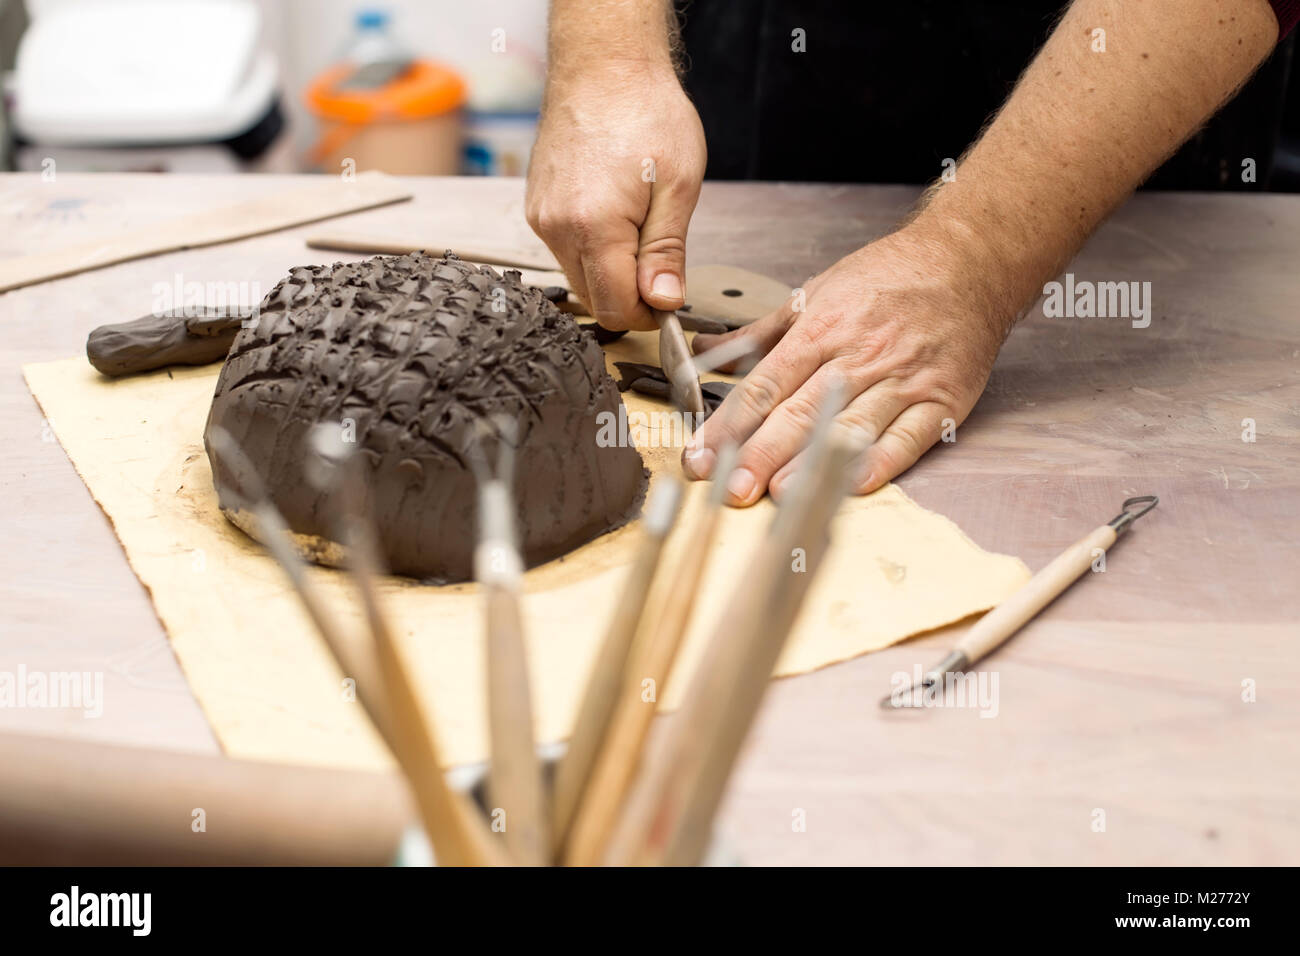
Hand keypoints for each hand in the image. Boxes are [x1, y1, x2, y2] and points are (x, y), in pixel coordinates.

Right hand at [525, 64, 706, 330]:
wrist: (603, 64)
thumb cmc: (645, 110)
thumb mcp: (678, 186)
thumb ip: (666, 252)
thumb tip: (664, 301)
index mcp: (594, 227)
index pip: (615, 308)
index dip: (648, 313)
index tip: (669, 298)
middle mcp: (557, 227)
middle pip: (593, 299)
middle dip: (629, 293)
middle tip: (660, 260)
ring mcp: (541, 218)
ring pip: (578, 276)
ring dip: (610, 270)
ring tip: (638, 224)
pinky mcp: (537, 207)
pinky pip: (565, 250)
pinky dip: (592, 248)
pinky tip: (615, 212)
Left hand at [682, 225, 1015, 503]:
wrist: (967, 262)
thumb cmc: (888, 278)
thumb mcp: (814, 293)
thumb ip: (759, 333)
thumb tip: (703, 352)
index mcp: (820, 330)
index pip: (763, 387)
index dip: (728, 425)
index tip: (700, 456)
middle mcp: (858, 356)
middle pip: (799, 413)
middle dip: (760, 454)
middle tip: (728, 489)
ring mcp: (901, 380)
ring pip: (848, 429)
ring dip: (811, 465)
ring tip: (778, 495)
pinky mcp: (941, 400)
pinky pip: (908, 437)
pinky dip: (882, 462)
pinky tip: (855, 484)